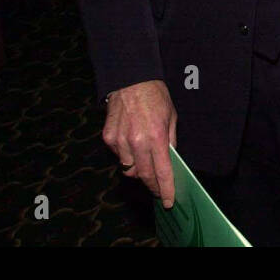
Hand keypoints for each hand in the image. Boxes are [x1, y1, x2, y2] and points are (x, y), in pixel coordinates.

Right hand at [103, 79, 177, 206]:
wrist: (131, 79)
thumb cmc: (155, 97)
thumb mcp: (171, 117)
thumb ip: (170, 141)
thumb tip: (169, 161)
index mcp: (156, 136)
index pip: (162, 171)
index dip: (166, 189)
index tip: (168, 201)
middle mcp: (137, 141)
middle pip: (144, 175)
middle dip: (152, 185)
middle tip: (158, 190)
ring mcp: (120, 141)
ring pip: (129, 168)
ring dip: (138, 169)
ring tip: (144, 159)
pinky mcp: (108, 137)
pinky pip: (118, 156)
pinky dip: (126, 156)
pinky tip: (131, 144)